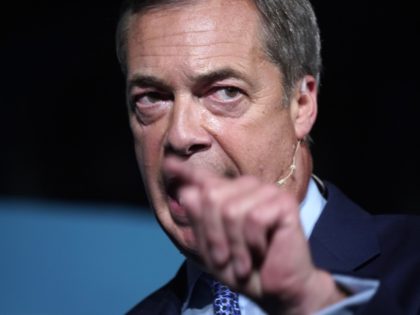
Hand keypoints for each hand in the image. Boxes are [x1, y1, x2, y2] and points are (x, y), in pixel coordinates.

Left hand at [164, 157, 345, 314]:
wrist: (277, 289)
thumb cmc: (244, 268)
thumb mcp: (212, 249)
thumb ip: (198, 221)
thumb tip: (186, 192)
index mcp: (229, 197)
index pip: (204, 179)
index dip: (186, 171)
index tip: (168, 164)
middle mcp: (247, 187)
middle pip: (211, 196)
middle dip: (213, 235)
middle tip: (225, 258)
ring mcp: (266, 192)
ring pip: (231, 210)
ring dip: (234, 245)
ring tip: (243, 260)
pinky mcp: (284, 202)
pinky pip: (254, 218)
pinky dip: (252, 243)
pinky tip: (261, 251)